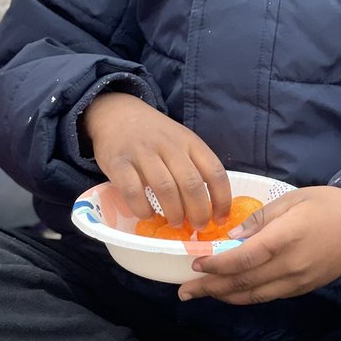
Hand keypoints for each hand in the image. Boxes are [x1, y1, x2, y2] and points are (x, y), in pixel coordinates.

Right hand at [82, 92, 230, 229]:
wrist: (117, 113)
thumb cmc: (154, 135)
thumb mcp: (181, 141)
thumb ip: (194, 166)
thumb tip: (210, 207)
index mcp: (190, 141)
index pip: (215, 171)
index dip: (222, 199)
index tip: (220, 219)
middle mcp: (169, 146)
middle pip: (191, 184)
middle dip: (198, 212)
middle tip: (197, 227)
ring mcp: (142, 153)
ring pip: (165, 188)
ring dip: (174, 213)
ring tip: (175, 223)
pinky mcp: (118, 163)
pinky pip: (133, 191)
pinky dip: (143, 208)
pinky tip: (147, 214)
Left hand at [178, 185, 340, 304]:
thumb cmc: (328, 205)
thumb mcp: (292, 200)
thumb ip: (259, 219)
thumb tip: (231, 236)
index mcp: (285, 238)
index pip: (243, 258)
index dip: (217, 264)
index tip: (196, 264)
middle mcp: (290, 265)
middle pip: (243, 282)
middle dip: (210, 288)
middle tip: (184, 292)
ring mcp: (298, 281)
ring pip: (254, 295)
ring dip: (224, 297)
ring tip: (201, 295)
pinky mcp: (304, 289)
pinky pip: (269, 296)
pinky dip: (246, 296)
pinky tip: (231, 292)